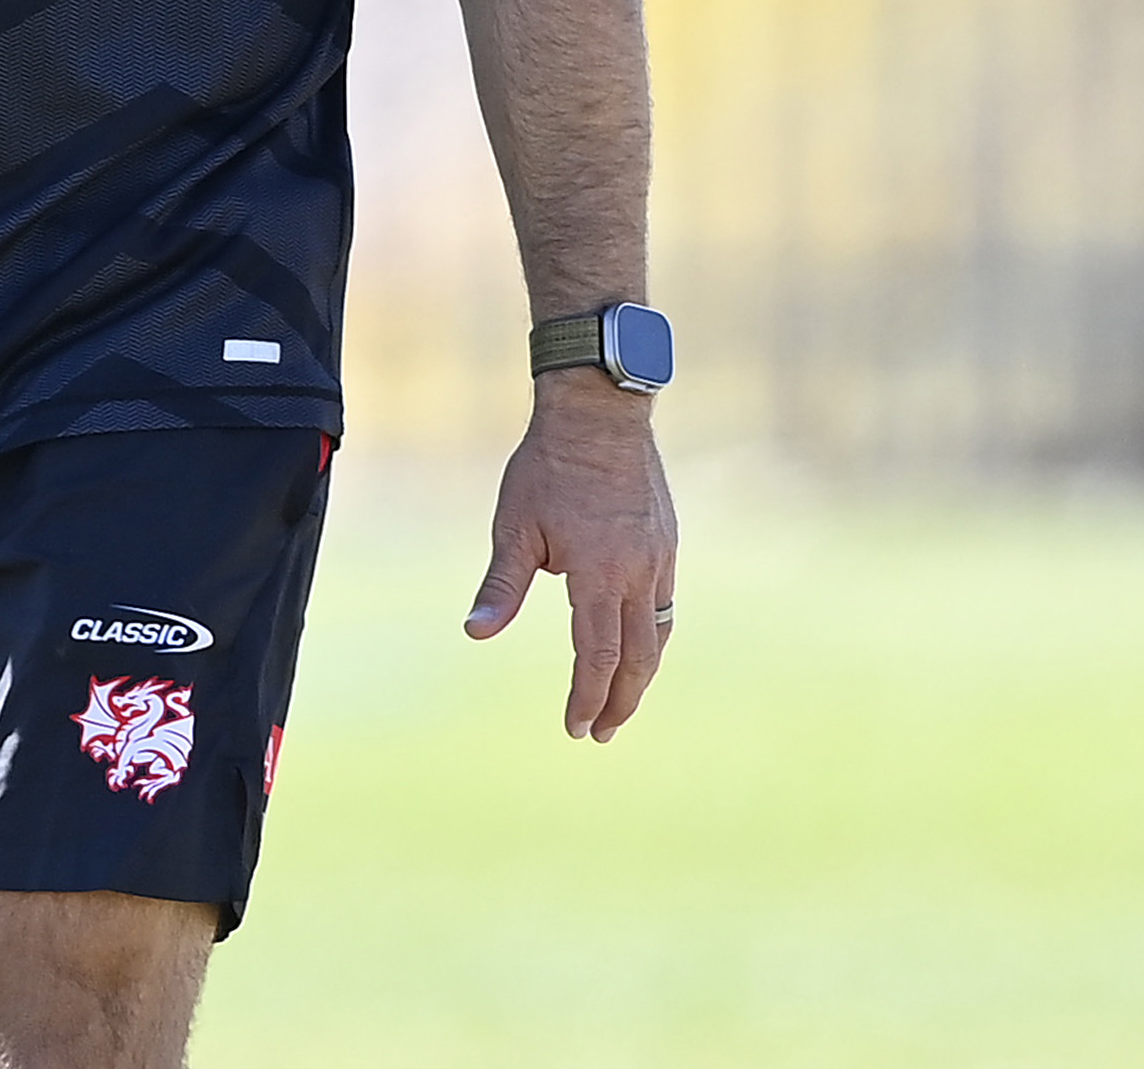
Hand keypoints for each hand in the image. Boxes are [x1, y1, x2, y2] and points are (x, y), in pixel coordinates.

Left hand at [463, 375, 678, 739]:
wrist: (599, 411)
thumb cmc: (548, 466)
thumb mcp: (514, 525)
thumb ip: (501, 587)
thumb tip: (476, 635)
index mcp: (599, 573)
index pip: (598, 655)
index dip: (587, 696)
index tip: (577, 728)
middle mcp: (639, 571)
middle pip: (638, 658)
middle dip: (620, 701)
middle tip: (602, 732)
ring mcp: (659, 556)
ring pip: (659, 634)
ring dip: (641, 674)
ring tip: (622, 700)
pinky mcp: (667, 541)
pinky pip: (666, 604)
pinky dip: (653, 636)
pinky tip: (639, 644)